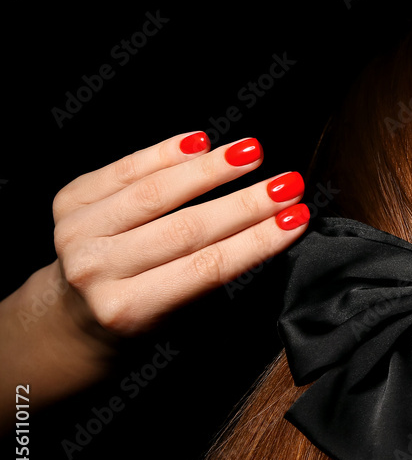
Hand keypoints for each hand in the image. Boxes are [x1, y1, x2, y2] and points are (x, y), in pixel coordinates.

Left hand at [51, 131, 310, 338]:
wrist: (71, 316)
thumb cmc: (136, 318)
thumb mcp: (176, 316)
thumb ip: (210, 278)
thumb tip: (266, 227)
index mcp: (127, 309)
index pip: (206, 267)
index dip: (255, 241)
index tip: (295, 219)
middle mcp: (95, 271)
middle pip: (185, 228)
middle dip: (246, 203)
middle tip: (288, 184)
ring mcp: (76, 234)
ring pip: (155, 193)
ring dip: (212, 169)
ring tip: (253, 152)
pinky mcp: (68, 203)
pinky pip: (124, 170)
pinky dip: (165, 153)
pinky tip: (202, 141)